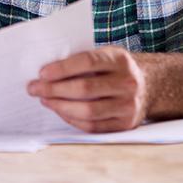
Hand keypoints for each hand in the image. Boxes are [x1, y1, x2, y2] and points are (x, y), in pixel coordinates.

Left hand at [26, 45, 147, 131]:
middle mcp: (127, 82)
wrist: (148, 86)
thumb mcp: (105, 55)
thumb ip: (82, 61)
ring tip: (44, 100)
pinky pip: (93, 126)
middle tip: (34, 88)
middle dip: (54, 89)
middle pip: (85, 89)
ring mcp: (128, 105)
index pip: (87, 62)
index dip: (62, 68)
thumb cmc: (115, 69)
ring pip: (88, 111)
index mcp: (119, 59)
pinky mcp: (125, 124)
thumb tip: (46, 73)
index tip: (42, 73)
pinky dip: (72, 119)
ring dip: (60, 106)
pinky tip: (60, 111)